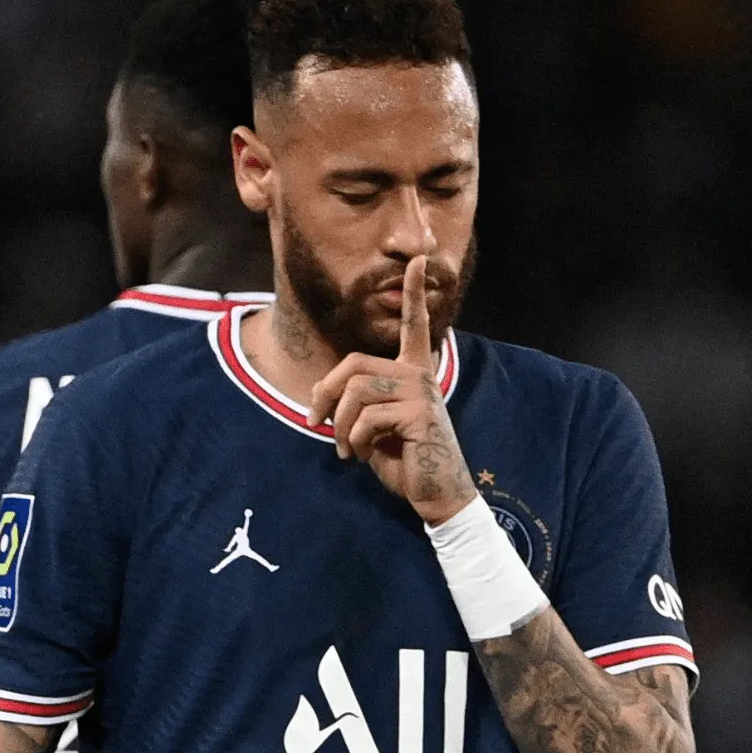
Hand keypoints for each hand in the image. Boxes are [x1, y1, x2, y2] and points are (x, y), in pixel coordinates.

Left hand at [307, 256, 477, 524]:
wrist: (436, 494)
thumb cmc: (404, 460)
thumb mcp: (372, 427)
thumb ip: (353, 402)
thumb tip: (316, 395)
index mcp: (414, 372)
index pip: (415, 326)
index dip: (414, 293)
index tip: (417, 259)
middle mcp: (420, 375)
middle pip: (353, 365)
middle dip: (325, 395)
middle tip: (314, 424)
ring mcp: (421, 392)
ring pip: (355, 393)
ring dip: (341, 427)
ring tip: (349, 449)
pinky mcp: (419, 413)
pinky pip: (367, 418)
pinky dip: (356, 442)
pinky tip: (365, 457)